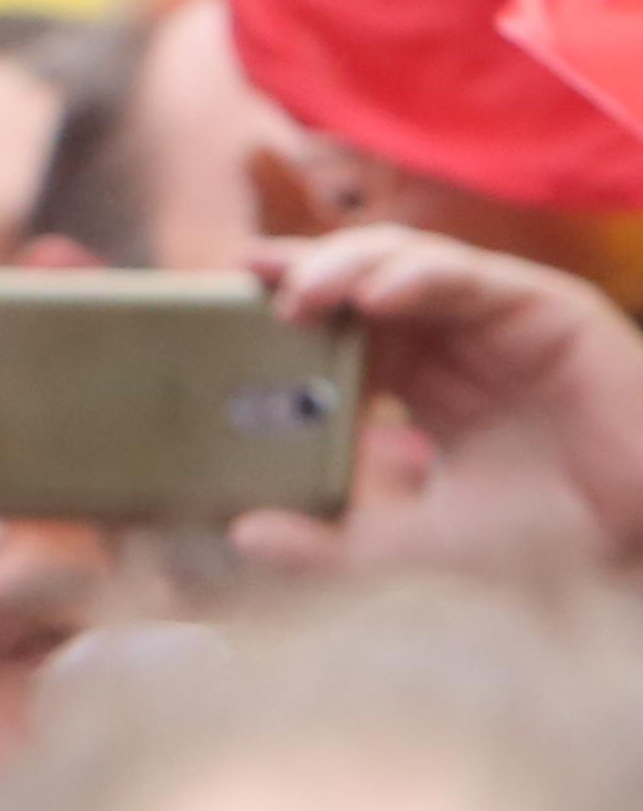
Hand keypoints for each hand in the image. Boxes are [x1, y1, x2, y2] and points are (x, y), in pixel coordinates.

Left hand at [243, 225, 642, 578]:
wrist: (638, 538)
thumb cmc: (541, 539)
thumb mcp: (418, 546)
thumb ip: (335, 543)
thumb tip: (241, 533)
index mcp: (415, 380)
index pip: (332, 330)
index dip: (277, 315)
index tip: (211, 312)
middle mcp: (451, 340)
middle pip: (359, 282)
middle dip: (300, 275)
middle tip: (243, 285)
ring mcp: (497, 319)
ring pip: (407, 265)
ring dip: (348, 267)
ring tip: (300, 291)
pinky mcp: (546, 309)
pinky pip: (474, 278)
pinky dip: (421, 277)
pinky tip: (379, 293)